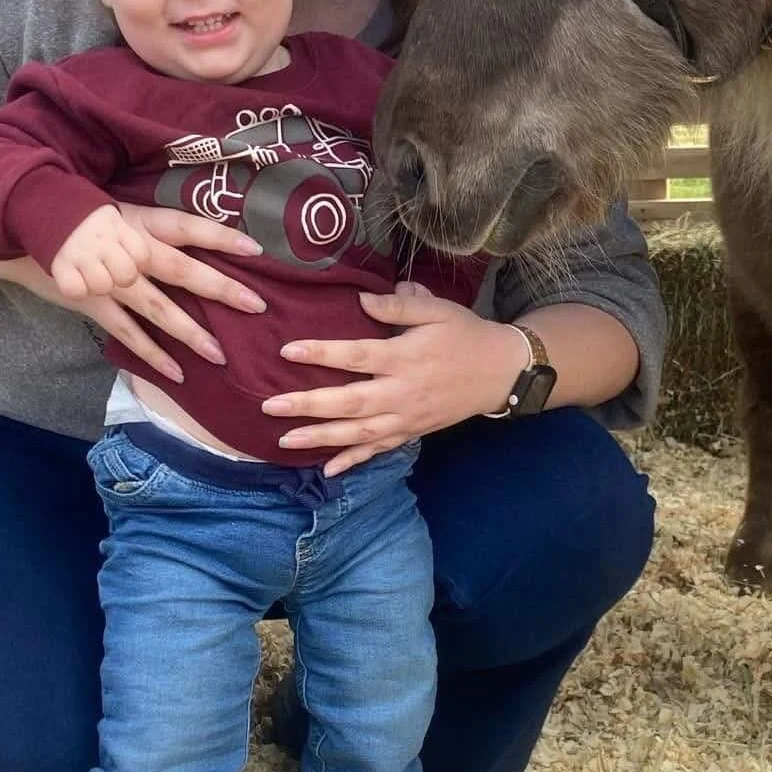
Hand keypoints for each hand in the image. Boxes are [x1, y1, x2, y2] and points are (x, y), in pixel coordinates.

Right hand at [0, 204, 266, 384]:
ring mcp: (110, 281)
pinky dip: (152, 355)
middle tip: (255, 304)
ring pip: (158, 310)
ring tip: (219, 355)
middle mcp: (128, 250)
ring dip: (190, 334)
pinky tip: (177, 373)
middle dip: (220, 289)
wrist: (24, 223)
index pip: (188, 227)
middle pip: (181, 270)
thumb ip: (148, 228)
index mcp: (138, 222)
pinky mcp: (93, 303)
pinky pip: (128, 334)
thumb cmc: (76, 215)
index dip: (221, 237)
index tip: (255, 249)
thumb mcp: (116, 211)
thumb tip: (188, 241)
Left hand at [263, 283, 529, 475]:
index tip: (288, 350)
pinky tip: (327, 470)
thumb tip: (362, 300)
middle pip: (348, 403)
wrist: (502, 372)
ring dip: (321, 438)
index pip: (355, 357)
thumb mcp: (438, 310)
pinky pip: (379, 450)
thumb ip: (400, 305)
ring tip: (285, 440)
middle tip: (270, 407)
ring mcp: (407, 418)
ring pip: (358, 433)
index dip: (321, 353)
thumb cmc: (466, 334)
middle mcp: (402, 392)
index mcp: (405, 357)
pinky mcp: (413, 432)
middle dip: (308, 406)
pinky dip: (354, 462)